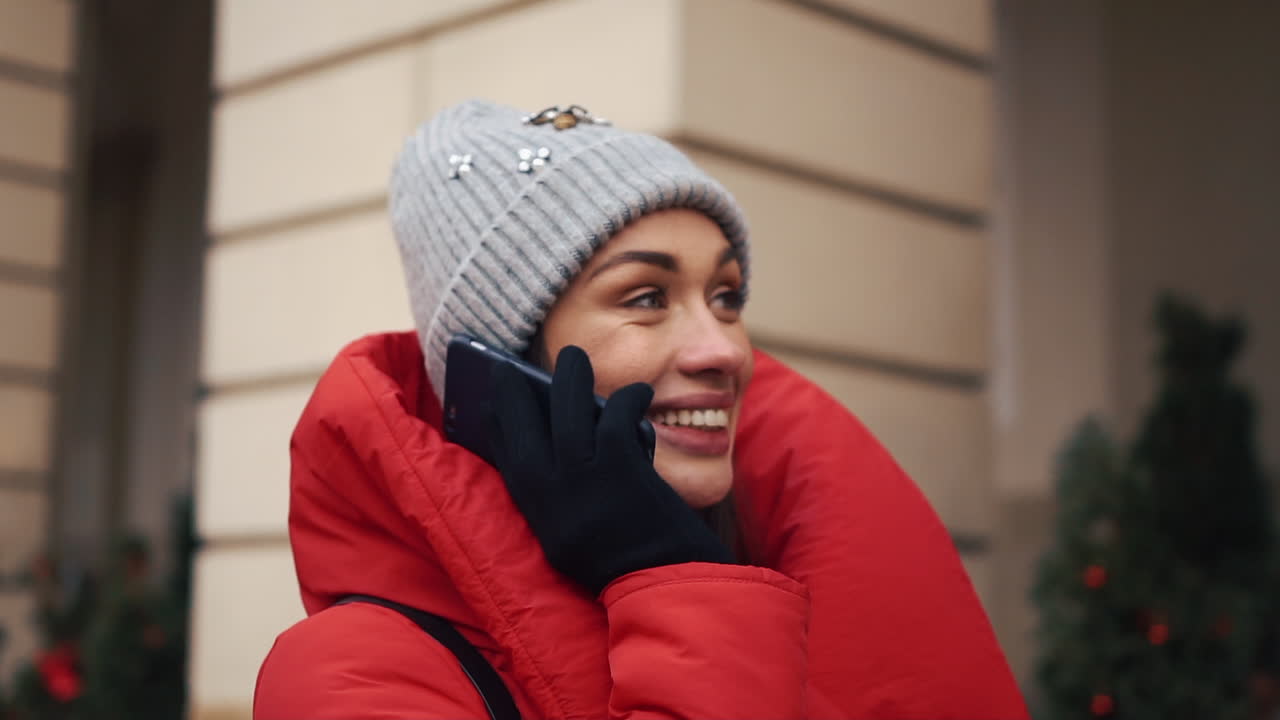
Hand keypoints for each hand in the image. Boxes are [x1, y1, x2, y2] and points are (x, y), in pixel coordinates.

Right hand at [488, 346, 731, 594]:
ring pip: (567, 408)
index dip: (497, 421)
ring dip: (570, 376)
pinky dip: (626, 398)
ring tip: (574, 357)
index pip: (504, 454)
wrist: (661, 583)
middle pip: (523, 425)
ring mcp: (583, 476)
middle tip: (512, 366)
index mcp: (536, 510)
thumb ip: (555, 495)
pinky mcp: (619, 466)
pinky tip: (638, 391)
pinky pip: (614, 415)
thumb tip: (554, 441)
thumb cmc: (620, 559)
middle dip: (514, 390)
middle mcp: (550, 491)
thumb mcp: (566, 537)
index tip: (493, 399)